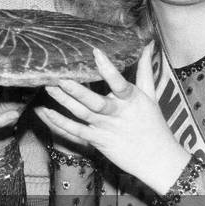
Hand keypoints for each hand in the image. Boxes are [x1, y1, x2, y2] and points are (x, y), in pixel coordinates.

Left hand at [34, 44, 190, 194]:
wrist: (158, 160)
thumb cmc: (153, 124)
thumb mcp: (151, 95)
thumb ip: (145, 70)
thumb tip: (148, 45)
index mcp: (132, 100)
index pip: (120, 83)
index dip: (108, 69)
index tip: (96, 52)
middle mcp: (118, 114)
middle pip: (95, 102)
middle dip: (76, 90)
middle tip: (59, 76)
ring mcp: (106, 128)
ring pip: (82, 114)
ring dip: (64, 101)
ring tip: (48, 87)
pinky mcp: (98, 141)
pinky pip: (76, 131)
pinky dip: (60, 122)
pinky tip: (46, 111)